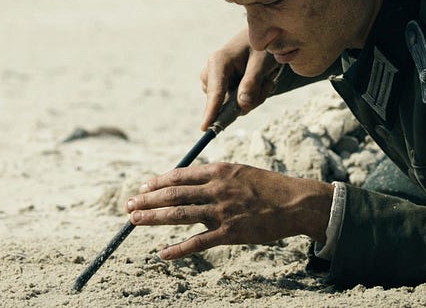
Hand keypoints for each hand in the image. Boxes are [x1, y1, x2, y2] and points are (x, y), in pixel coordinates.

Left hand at [125, 162, 333, 259]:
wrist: (296, 203)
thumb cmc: (270, 188)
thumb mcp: (243, 172)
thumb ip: (218, 177)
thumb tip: (193, 182)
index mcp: (221, 171)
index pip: (180, 175)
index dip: (158, 182)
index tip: (144, 187)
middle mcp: (218, 189)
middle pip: (174, 193)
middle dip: (147, 200)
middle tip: (129, 205)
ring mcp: (223, 211)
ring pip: (180, 214)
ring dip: (153, 218)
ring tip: (134, 221)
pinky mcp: (231, 233)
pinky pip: (199, 242)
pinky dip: (178, 249)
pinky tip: (163, 254)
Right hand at [200, 28, 279, 129]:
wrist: (263, 40)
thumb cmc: (262, 47)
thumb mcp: (262, 62)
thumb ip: (252, 83)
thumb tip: (241, 105)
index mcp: (218, 62)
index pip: (215, 92)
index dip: (211, 111)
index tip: (204, 128)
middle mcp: (212, 73)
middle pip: (226, 103)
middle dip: (250, 99)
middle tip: (267, 83)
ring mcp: (216, 82)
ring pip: (234, 106)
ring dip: (254, 97)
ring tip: (264, 78)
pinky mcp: (223, 88)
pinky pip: (237, 104)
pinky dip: (252, 97)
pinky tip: (260, 82)